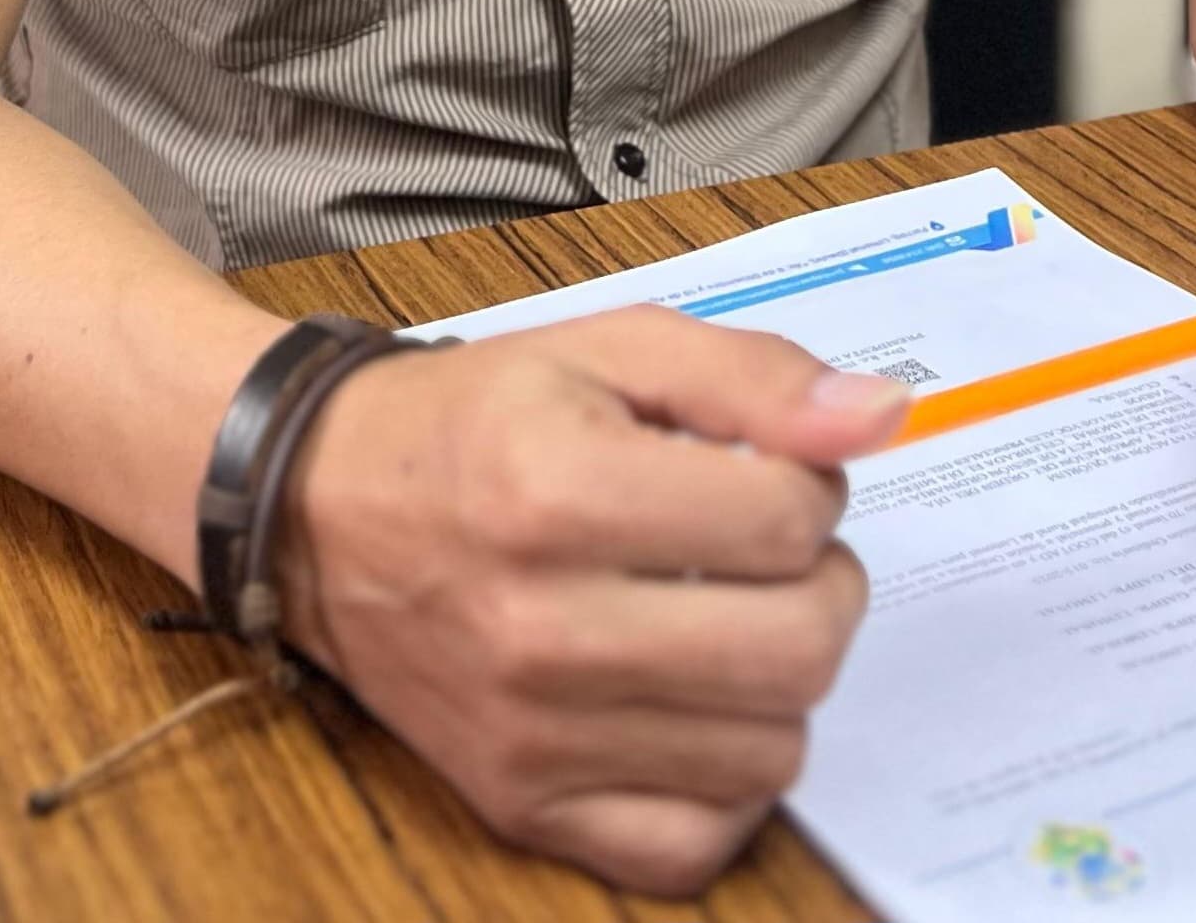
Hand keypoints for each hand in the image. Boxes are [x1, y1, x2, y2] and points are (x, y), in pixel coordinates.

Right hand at [282, 304, 906, 894]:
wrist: (317, 508)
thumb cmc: (473, 423)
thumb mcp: (609, 350)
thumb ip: (754, 378)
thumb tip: (878, 417)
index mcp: (557, 490)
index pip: (787, 521)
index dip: (809, 484)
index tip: (766, 473)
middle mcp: (539, 627)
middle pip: (797, 652)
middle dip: (824, 589)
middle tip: (776, 556)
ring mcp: (529, 733)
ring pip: (768, 754)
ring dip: (779, 685)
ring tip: (726, 622)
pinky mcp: (521, 803)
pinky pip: (689, 845)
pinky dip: (722, 789)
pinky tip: (696, 713)